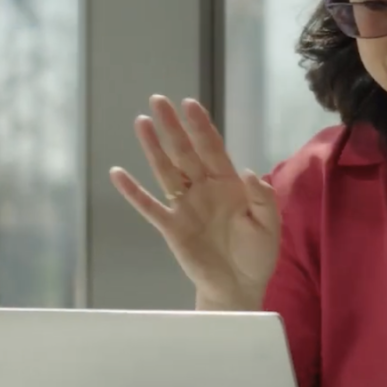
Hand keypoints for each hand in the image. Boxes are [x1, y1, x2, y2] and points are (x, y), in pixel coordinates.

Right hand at [110, 96, 279, 308]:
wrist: (239, 286)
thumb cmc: (257, 254)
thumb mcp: (269, 225)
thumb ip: (262, 199)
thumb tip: (249, 173)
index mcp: (229, 184)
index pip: (213, 148)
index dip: (201, 126)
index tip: (189, 104)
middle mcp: (204, 189)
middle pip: (185, 152)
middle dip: (173, 126)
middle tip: (158, 99)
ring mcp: (185, 206)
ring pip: (166, 171)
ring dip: (153, 148)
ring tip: (141, 122)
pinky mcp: (171, 227)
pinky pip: (149, 206)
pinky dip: (133, 191)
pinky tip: (118, 173)